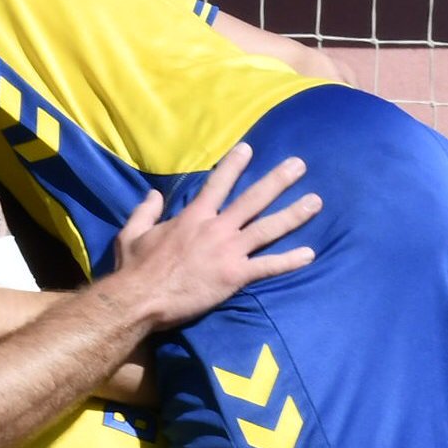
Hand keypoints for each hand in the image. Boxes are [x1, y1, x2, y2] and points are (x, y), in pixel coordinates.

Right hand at [101, 144, 319, 331]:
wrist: (140, 299)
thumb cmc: (134, 269)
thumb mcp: (132, 234)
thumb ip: (145, 211)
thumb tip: (153, 194)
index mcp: (193, 217)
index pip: (218, 183)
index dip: (234, 165)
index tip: (249, 149)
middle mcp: (216, 228)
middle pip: (253, 199)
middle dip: (278, 181)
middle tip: (299, 165)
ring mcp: (228, 251)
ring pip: (267, 228)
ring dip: (293, 214)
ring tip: (315, 202)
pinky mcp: (234, 276)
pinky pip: (267, 267)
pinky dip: (289, 260)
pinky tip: (309, 254)